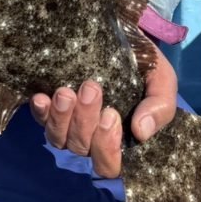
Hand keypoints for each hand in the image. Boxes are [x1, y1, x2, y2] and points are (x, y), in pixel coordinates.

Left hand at [29, 45, 177, 177]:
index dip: (107, 148)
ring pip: (58, 138)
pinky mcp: (51, 107)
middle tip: (92, 88)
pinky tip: (41, 98)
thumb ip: (160, 106)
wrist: (123, 36)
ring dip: (60, 117)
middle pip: (81, 148)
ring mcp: (69, 124)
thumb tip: (141, 133)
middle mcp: (91, 138)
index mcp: (120, 140)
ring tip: (66, 92)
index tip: (112, 115)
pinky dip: (39, 111)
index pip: (109, 165)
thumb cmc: (144, 66)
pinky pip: (40, 119)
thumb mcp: (161, 80)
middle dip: (85, 121)